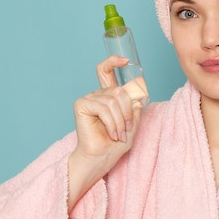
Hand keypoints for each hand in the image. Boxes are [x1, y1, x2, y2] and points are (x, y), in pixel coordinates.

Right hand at [68, 56, 141, 210]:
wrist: (102, 157)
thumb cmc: (116, 143)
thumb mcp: (133, 121)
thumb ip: (135, 104)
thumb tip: (137, 88)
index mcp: (109, 95)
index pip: (107, 71)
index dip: (114, 61)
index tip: (125, 61)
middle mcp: (98, 94)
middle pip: (119, 90)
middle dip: (127, 111)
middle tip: (126, 128)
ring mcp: (89, 99)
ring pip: (113, 100)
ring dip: (120, 120)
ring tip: (119, 134)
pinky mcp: (81, 105)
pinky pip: (104, 107)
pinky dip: (112, 122)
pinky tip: (112, 133)